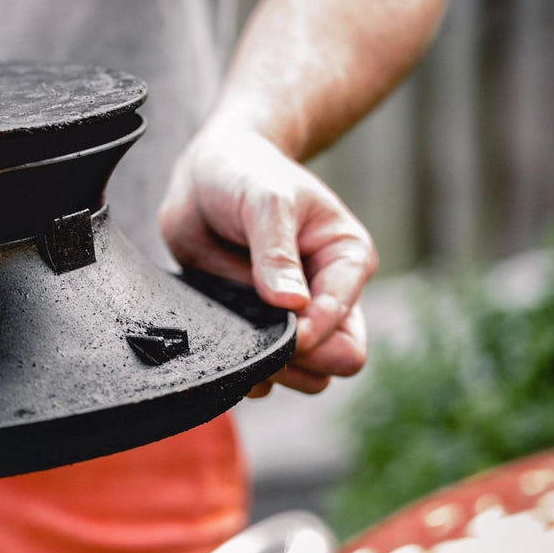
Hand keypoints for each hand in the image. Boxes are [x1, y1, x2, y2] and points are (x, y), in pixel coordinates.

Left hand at [159, 122, 376, 396]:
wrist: (207, 176)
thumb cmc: (246, 175)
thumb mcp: (266, 200)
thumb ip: (276, 252)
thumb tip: (293, 304)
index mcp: (346, 262)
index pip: (346, 328)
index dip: (309, 336)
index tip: (271, 319)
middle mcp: (326, 297)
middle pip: (336, 362)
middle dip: (299, 363)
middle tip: (255, 339)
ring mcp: (291, 318)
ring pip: (303, 378)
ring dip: (271, 371)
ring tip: (236, 340)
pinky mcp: (255, 328)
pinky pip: (262, 376)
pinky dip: (243, 372)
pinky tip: (222, 346)